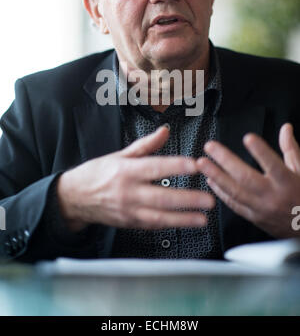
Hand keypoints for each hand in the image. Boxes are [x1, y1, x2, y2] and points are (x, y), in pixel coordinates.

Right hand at [57, 126, 214, 231]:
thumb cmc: (97, 173)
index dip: (176, 167)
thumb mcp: (119, 155)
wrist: (75, 197)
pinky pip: (153, 225)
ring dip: (184, 218)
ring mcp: (129, 210)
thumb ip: (146, 145)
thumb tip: (165, 131)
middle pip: (161, 196)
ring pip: (159, 216)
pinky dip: (171, 225)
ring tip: (203, 218)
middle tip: (209, 199)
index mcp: (126, 170)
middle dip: (187, 199)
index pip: (155, 168)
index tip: (195, 166)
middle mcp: (128, 192)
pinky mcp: (129, 223)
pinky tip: (186, 223)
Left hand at [197, 123, 299, 237]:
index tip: (248, 138)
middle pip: (246, 178)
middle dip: (225, 160)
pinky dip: (220, 192)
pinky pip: (233, 204)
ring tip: (202, 163)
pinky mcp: (253, 217)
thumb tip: (286, 128)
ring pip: (235, 192)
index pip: (273, 165)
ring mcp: (261, 209)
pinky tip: (210, 180)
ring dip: (216, 175)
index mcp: (288, 183)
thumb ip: (291, 149)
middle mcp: (273, 197)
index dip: (261, 151)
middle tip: (210, 147)